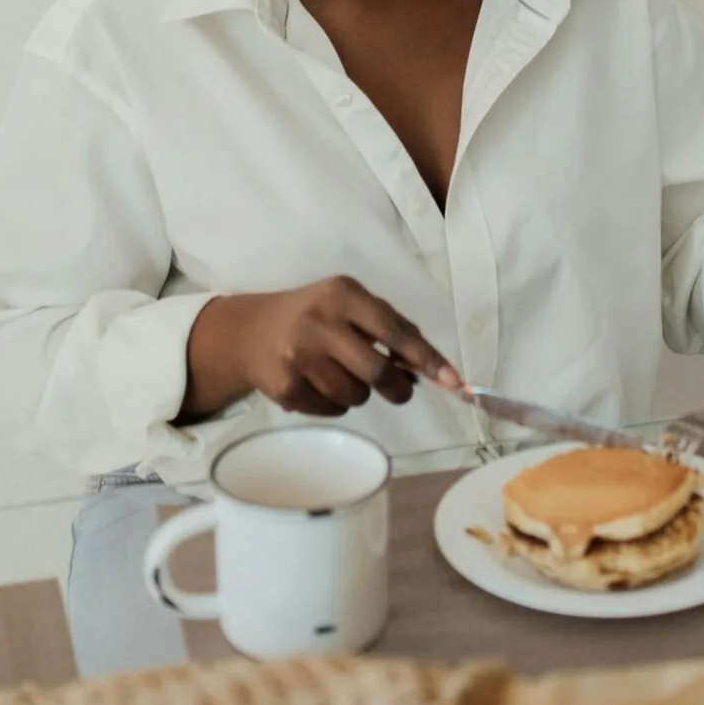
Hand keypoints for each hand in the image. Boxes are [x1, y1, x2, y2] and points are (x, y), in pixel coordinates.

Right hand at [183, 279, 460, 420]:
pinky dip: (335, 404)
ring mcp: (298, 356)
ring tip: (341, 375)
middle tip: (401, 391)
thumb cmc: (314, 315)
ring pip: (355, 395)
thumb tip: (426, 368)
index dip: (426, 357)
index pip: (394, 329)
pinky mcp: (285, 386)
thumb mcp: (346, 304)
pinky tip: (318, 384)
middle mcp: (319, 322)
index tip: (453, 381)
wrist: (251, 332)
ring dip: (359, 393)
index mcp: (342, 294)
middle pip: (376, 371)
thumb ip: (385, 327)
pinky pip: (332, 410)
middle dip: (397, 388)